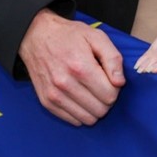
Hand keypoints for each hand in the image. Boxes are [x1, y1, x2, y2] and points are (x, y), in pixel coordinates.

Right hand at [18, 9, 124, 125]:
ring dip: (94, 108)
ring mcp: (54, 95)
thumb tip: (119, 83)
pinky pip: (73, 120)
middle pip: (100, 110)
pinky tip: (80, 98)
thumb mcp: (97, 37)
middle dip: (106, 100)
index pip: (110, 96)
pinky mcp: (46, 102)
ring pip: (87, 119)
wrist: (36, 36)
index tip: (109, 79)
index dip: (115, 88)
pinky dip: (80, 112)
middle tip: (101, 85)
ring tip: (91, 92)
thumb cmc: (69, 35)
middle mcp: (65, 84)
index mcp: (81, 67)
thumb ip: (113, 59)